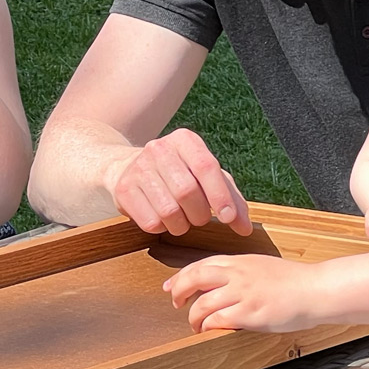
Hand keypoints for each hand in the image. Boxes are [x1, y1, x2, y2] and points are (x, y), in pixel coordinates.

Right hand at [107, 128, 250, 235]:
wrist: (127, 168)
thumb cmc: (177, 175)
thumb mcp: (206, 178)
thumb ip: (231, 198)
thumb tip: (245, 228)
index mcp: (185, 140)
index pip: (206, 167)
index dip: (220, 195)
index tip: (228, 218)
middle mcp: (159, 149)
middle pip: (187, 192)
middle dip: (200, 214)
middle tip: (200, 217)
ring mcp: (138, 168)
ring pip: (169, 211)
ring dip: (181, 225)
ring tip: (181, 219)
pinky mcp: (123, 189)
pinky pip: (151, 222)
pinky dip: (162, 228)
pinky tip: (162, 219)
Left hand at [164, 253, 326, 332]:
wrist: (317, 289)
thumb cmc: (295, 281)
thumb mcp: (262, 267)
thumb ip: (241, 272)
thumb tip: (222, 282)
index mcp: (241, 261)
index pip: (202, 264)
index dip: (182, 275)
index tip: (171, 285)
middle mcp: (239, 274)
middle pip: (195, 277)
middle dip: (179, 290)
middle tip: (175, 303)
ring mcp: (244, 293)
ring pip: (203, 303)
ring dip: (193, 317)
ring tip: (195, 325)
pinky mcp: (251, 313)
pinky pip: (219, 319)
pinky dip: (209, 326)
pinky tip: (210, 330)